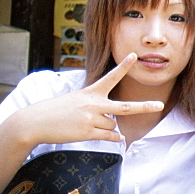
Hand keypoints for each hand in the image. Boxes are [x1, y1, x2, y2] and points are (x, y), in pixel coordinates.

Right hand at [9, 54, 163, 147]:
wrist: (34, 122)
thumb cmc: (55, 110)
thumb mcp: (75, 100)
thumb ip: (96, 107)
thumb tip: (114, 128)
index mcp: (91, 92)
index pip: (111, 77)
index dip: (124, 66)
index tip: (135, 55)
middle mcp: (94, 104)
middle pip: (124, 107)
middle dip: (143, 106)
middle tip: (160, 105)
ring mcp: (91, 119)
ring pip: (112, 125)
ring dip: (105, 127)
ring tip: (86, 123)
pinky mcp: (87, 133)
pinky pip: (109, 136)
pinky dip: (114, 138)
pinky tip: (118, 138)